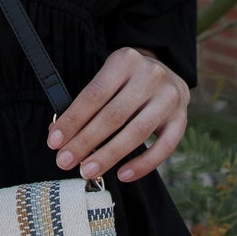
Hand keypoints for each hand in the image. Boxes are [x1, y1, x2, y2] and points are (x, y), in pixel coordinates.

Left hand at [47, 46, 189, 184]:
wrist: (167, 74)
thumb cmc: (126, 82)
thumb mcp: (106, 80)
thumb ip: (86, 105)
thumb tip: (58, 135)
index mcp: (125, 60)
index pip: (94, 94)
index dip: (73, 120)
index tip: (54, 142)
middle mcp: (150, 75)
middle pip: (114, 115)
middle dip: (86, 141)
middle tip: (65, 162)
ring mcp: (169, 97)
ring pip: (137, 132)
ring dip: (109, 155)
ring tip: (87, 171)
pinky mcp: (182, 118)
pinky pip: (164, 147)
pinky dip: (143, 164)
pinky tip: (123, 175)